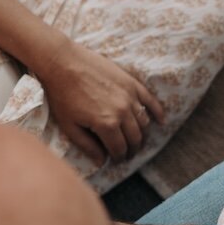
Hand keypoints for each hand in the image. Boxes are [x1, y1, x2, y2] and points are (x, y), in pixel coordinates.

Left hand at [35, 40, 164, 163]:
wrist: (62, 62)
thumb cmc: (62, 95)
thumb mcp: (69, 125)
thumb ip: (87, 146)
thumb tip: (101, 162)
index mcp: (106, 124)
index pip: (119, 148)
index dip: (119, 158)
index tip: (116, 161)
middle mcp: (122, 112)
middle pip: (135, 138)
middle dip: (132, 150)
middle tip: (127, 155)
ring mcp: (129, 97)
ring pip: (144, 123)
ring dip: (142, 136)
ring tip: (137, 142)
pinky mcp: (131, 83)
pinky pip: (150, 101)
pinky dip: (158, 113)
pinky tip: (161, 122)